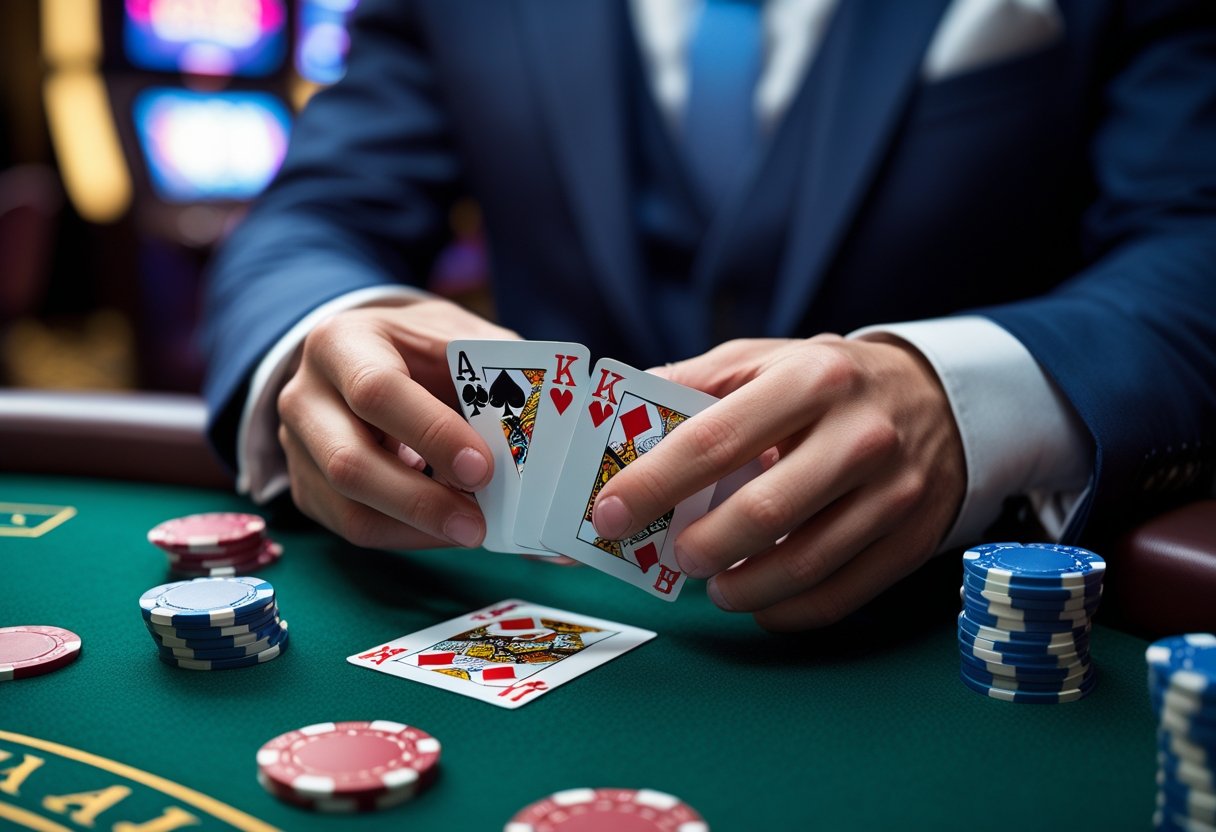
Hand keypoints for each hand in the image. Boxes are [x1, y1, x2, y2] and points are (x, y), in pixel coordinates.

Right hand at [276, 297, 517, 549]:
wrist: (370, 353)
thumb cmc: (424, 347)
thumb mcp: (459, 338)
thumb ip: (498, 379)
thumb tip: (556, 445)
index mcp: (342, 343)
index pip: (376, 391)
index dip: (430, 433)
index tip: (482, 467)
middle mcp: (304, 395)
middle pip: (349, 461)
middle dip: (420, 500)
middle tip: (479, 524)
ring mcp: (297, 447)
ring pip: (347, 507)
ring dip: (416, 528)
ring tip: (472, 531)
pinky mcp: (307, 487)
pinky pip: (352, 527)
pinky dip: (406, 536)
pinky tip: (446, 530)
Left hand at [590, 335, 965, 630]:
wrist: (936, 397)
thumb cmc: (825, 381)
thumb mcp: (762, 359)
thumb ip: (692, 384)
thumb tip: (612, 420)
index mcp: (810, 379)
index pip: (714, 440)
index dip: (653, 484)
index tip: (608, 515)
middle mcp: (860, 434)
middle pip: (763, 512)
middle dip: (700, 547)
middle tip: (671, 558)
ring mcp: (895, 490)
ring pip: (805, 565)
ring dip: (741, 588)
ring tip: (713, 584)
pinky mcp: (914, 537)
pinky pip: (841, 595)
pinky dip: (787, 610)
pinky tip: (758, 600)